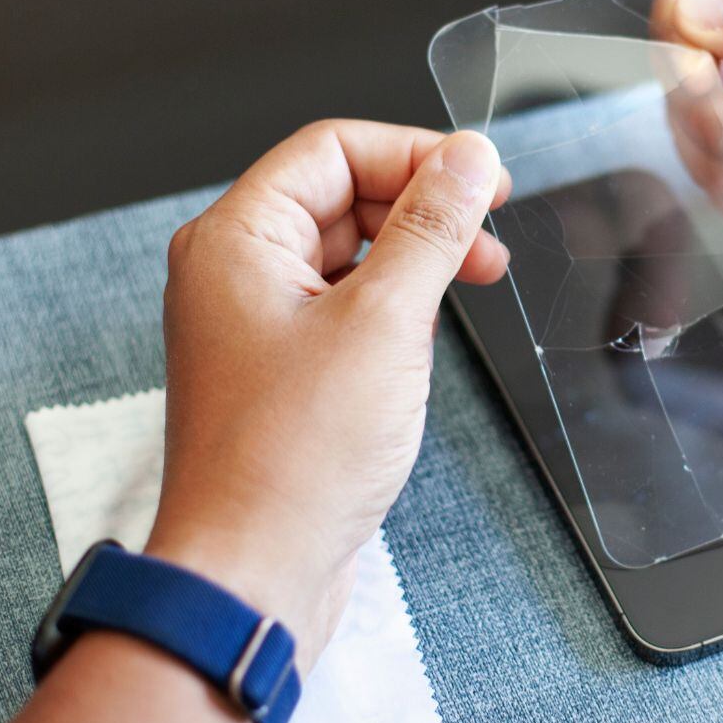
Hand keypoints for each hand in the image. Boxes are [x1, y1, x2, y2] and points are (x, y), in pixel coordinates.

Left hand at [143, 122, 508, 666]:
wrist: (252, 572)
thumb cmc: (291, 462)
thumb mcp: (384, 323)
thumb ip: (430, 230)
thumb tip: (465, 160)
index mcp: (236, 240)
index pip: (332, 149)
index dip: (415, 153)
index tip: (483, 178)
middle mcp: (233, 273)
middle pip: (341, 195)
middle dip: (422, 207)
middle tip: (489, 234)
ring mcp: (253, 325)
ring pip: (347, 253)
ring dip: (414, 259)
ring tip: (474, 282)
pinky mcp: (279, 373)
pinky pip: (343, 307)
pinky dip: (394, 308)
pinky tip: (429, 336)